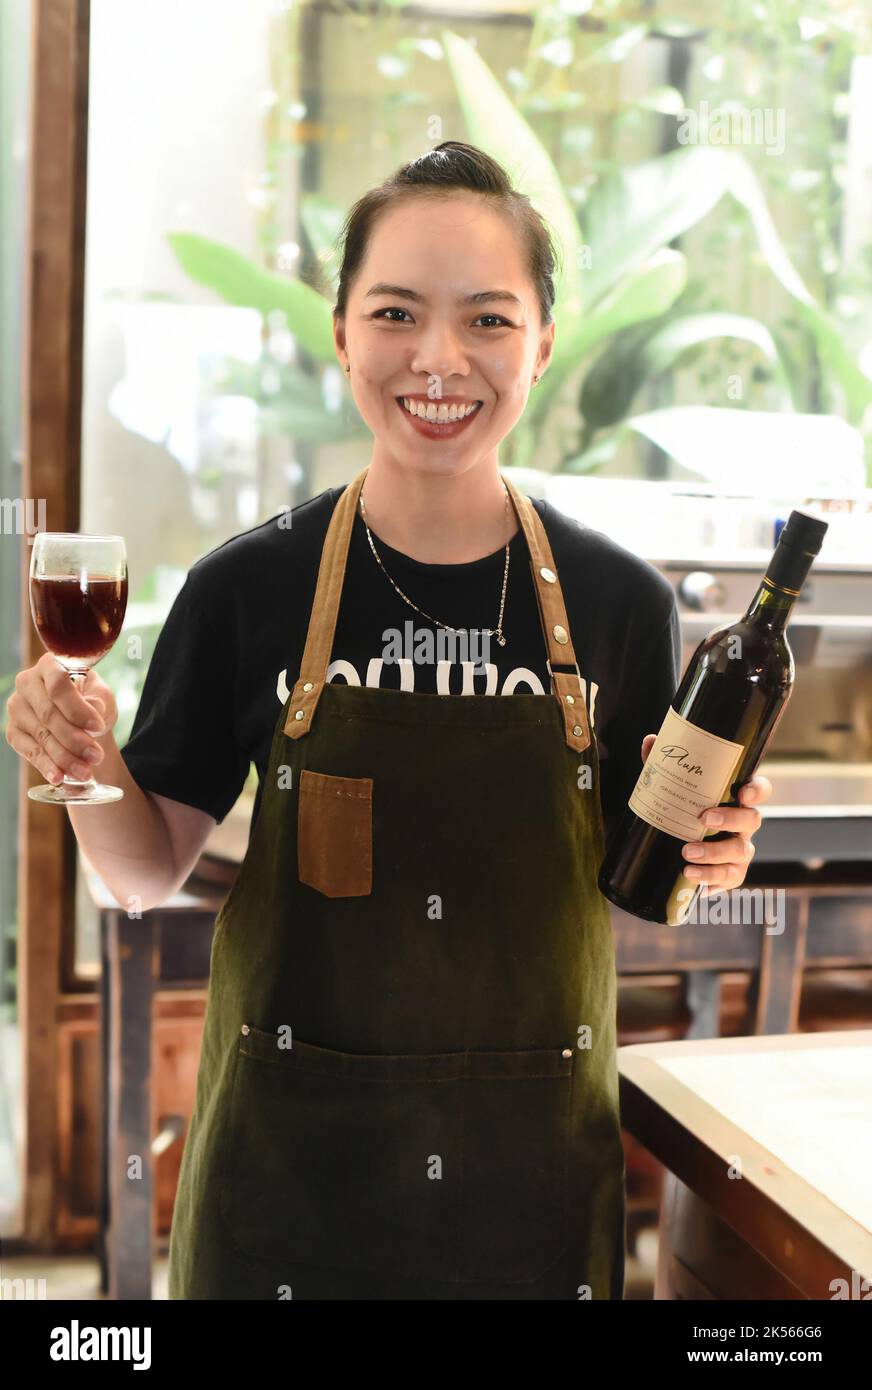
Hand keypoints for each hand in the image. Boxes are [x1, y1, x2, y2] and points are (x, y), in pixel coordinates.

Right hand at [4, 653, 117, 785]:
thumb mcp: (102, 697)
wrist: (80, 720)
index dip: (78, 709)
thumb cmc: (91, 702)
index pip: (58, 686)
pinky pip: (29, 751)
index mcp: (50, 665)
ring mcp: (17, 708)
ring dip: (65, 757)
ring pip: (42, 736)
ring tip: (86, 772)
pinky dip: (46, 766)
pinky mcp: (13, 731)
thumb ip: (99, 700)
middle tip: (96, 756)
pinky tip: (59, 777)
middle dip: (75, 739)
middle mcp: (27, 683)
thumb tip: (93, 709)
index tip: (98, 727)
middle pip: (49, 715)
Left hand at [640, 733, 771, 892]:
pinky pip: (730, 879)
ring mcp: (739, 850)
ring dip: (715, 855)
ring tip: (686, 855)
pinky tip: (694, 880)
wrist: (672, 846)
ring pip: (740, 852)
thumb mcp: (671, 786)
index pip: (759, 790)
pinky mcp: (730, 873)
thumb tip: (651, 740)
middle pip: (753, 820)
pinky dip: (712, 880)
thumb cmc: (681, 809)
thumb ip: (662, 763)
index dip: (758, 790)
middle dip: (731, 819)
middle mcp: (743, 825)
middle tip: (703, 819)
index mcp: (735, 800)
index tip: (742, 791)